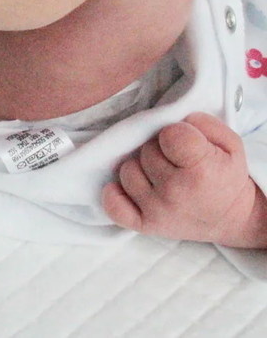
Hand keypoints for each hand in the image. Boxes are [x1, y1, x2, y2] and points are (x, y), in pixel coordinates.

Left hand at [102, 112, 266, 247]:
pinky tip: (131, 188)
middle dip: (158, 150)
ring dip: (140, 168)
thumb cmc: (226, 176)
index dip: (174, 133)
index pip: (169, 136)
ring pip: (127, 171)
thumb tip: (174, 120)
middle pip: (146, 152)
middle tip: (173, 159)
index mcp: (201, 170)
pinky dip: (115, 195)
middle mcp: (175, 192)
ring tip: (158, 174)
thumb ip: (204, 124)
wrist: (232, 218)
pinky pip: (114, 206)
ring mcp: (157, 210)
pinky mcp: (144, 225)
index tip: (183, 140)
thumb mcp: (231, 145)